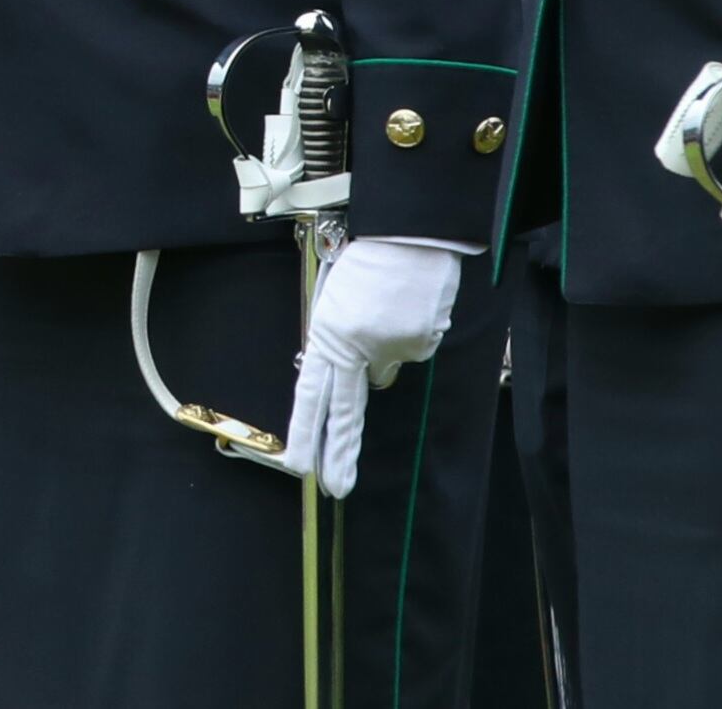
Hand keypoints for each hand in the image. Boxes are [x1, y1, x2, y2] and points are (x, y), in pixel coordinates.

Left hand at [284, 238, 462, 497]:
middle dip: (340, 453)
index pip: (310, 396)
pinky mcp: (421, 343)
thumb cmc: (365, 260)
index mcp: (327, 336)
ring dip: (386, 348)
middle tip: (337, 488)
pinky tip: (409, 306)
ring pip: (388, 367)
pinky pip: (414, 348)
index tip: (300, 466)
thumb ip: (345, 344)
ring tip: (387, 307)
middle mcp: (356, 349)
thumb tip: (372, 378)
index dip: (306, 433)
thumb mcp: (336, 301)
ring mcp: (391, 349)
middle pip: (347, 412)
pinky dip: (412, 333)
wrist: (405, 233)